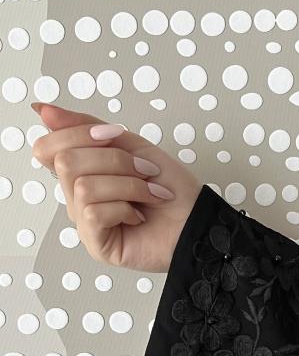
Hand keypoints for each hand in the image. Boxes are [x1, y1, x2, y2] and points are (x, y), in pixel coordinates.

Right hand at [30, 103, 201, 272]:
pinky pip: (93, 213)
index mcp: (83, 172)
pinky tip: (139, 216)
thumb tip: (43, 110)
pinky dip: (124, 208)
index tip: (113, 136)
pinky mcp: (96, 244)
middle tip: (143, 171)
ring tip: (149, 194)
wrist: (197, 219)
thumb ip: (87, 126)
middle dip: (113, 160)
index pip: (47, 147)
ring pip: (83, 186)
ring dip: (126, 185)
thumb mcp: (130, 144)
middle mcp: (78, 197)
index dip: (78, 134)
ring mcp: (85, 223)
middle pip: (64, 162)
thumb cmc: (171, 187)